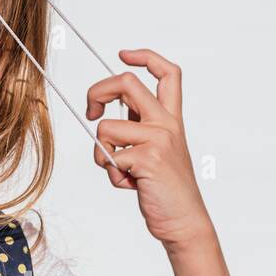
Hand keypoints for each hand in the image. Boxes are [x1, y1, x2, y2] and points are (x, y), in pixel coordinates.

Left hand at [85, 49, 214, 250]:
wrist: (183, 220)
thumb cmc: (163, 187)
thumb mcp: (156, 150)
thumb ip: (137, 128)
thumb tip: (103, 115)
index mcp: (171, 118)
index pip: (168, 73)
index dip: (145, 56)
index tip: (123, 54)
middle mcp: (167, 123)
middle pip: (127, 82)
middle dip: (97, 92)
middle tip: (91, 112)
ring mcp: (159, 139)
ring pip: (105, 128)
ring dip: (103, 153)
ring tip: (123, 170)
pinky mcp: (148, 158)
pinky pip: (108, 156)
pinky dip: (112, 174)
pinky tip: (131, 185)